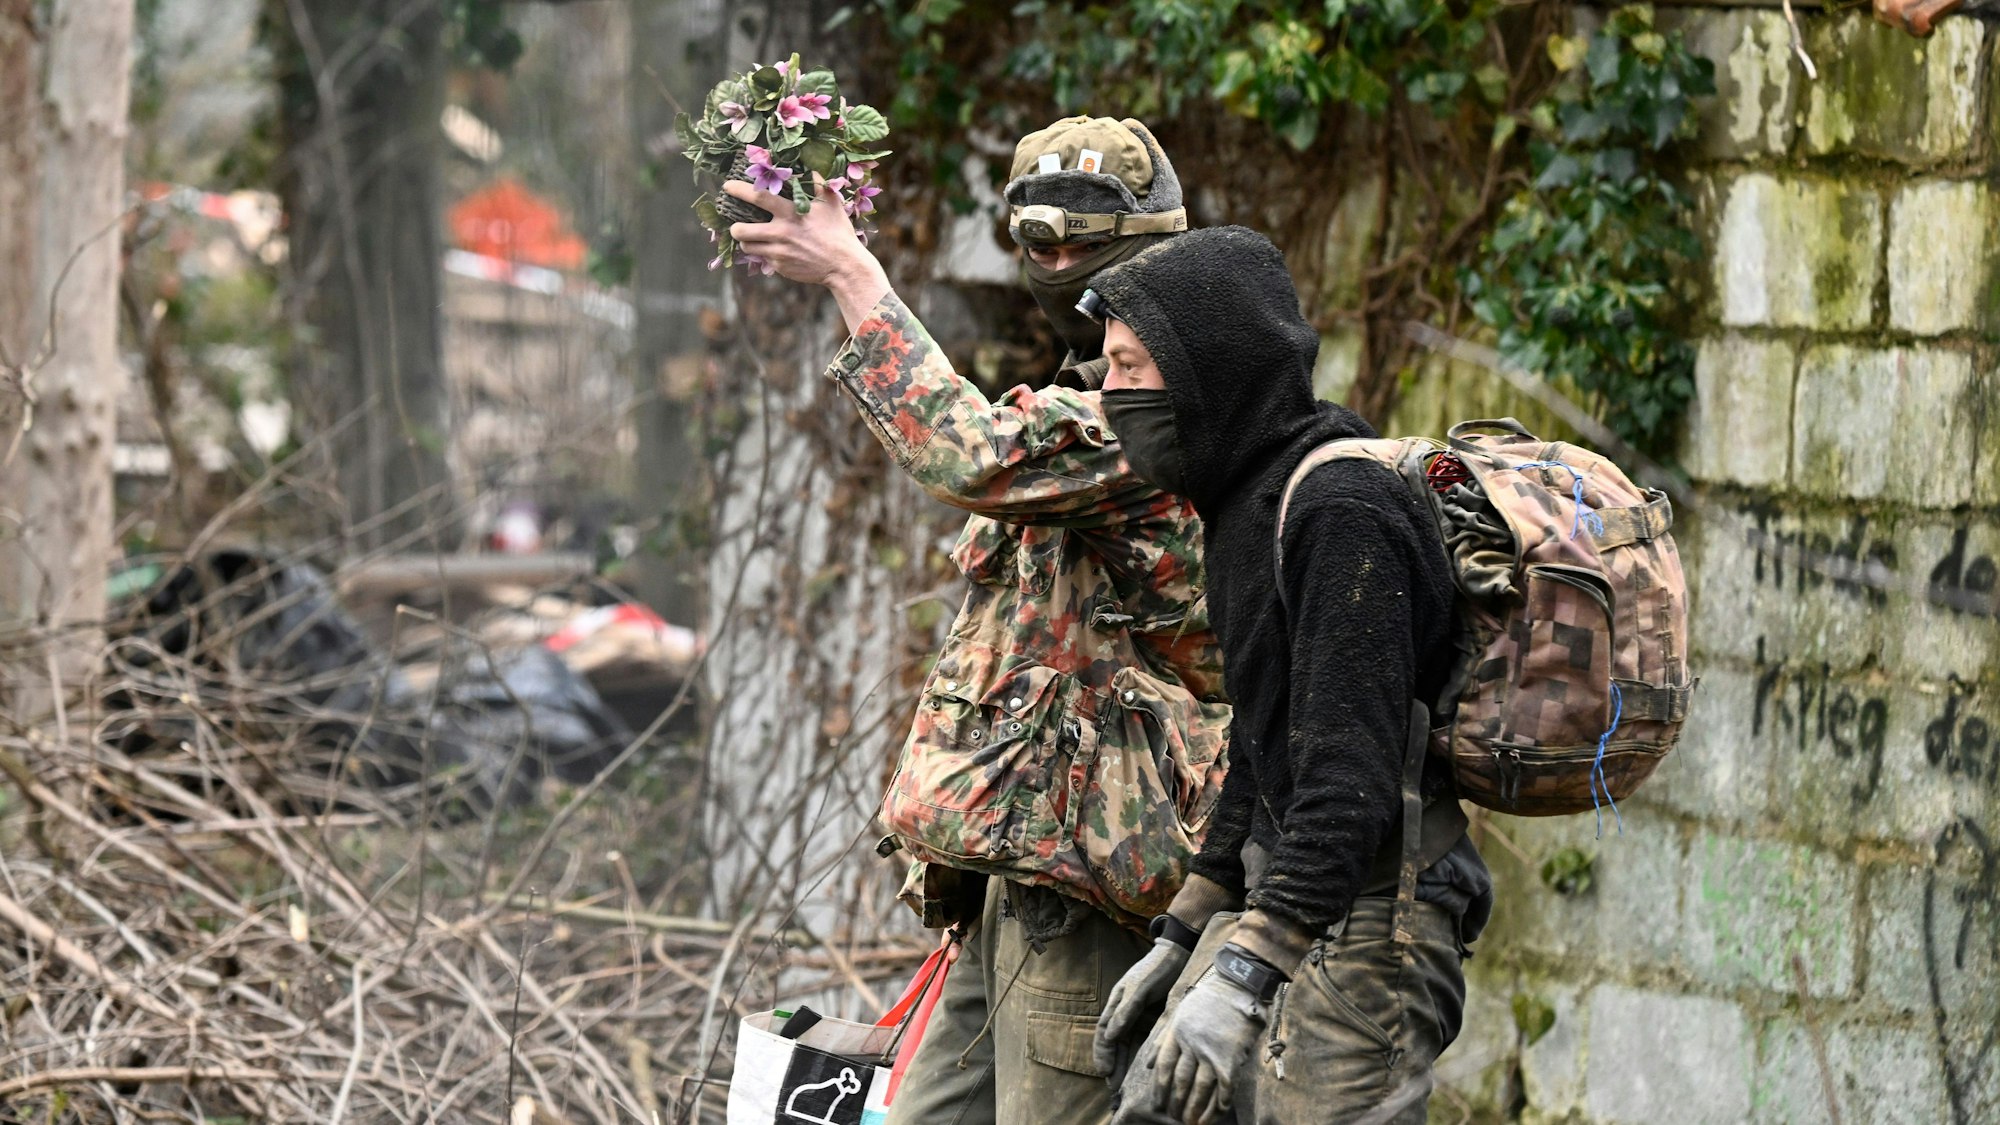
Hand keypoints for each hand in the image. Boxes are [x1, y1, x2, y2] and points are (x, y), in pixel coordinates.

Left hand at [724, 179, 888, 326]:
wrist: (844, 266)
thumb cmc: (838, 232)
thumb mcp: (831, 203)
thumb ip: (817, 184)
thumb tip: (809, 169)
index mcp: (790, 213)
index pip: (758, 197)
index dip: (739, 190)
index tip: (727, 186)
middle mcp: (781, 233)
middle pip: (741, 230)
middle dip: (734, 226)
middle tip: (735, 224)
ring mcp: (779, 252)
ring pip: (747, 247)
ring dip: (746, 241)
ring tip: (752, 237)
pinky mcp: (780, 267)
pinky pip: (763, 259)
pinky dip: (765, 253)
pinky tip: (775, 250)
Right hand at [1094, 937, 1191, 1074]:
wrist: (1179, 956)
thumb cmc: (1156, 968)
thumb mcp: (1140, 988)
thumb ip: (1126, 1010)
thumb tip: (1110, 1036)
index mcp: (1117, 1003)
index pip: (1104, 1032)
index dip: (1102, 1052)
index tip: (1104, 1072)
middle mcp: (1125, 1012)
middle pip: (1115, 1043)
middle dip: (1113, 1064)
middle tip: (1113, 1088)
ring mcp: (1139, 1016)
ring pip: (1128, 1044)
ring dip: (1124, 1063)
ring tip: (1123, 1085)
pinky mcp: (1154, 1019)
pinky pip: (1144, 1041)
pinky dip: (1141, 1055)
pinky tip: (1142, 1069)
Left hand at [1147, 970, 1265, 1124]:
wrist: (1238, 986)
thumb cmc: (1208, 999)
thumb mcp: (1179, 1013)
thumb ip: (1163, 1039)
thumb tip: (1148, 1064)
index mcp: (1177, 1033)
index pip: (1163, 1067)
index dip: (1160, 1089)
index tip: (1158, 1104)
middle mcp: (1192, 1045)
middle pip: (1180, 1082)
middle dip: (1177, 1103)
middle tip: (1175, 1117)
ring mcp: (1212, 1053)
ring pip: (1200, 1089)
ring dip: (1195, 1109)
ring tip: (1191, 1122)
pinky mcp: (1231, 1058)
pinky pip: (1224, 1088)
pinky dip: (1220, 1103)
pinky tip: (1217, 1113)